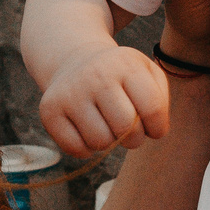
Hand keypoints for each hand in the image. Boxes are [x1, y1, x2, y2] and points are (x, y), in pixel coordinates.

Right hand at [41, 44, 171, 156]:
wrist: (76, 61)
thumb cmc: (121, 76)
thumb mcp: (147, 74)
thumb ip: (160, 101)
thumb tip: (153, 131)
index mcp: (126, 64)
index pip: (152, 109)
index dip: (157, 127)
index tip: (152, 126)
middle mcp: (96, 74)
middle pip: (126, 127)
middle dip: (133, 138)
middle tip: (128, 128)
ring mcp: (70, 91)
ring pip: (100, 142)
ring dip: (109, 142)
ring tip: (107, 126)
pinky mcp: (50, 109)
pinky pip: (76, 149)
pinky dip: (86, 149)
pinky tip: (87, 130)